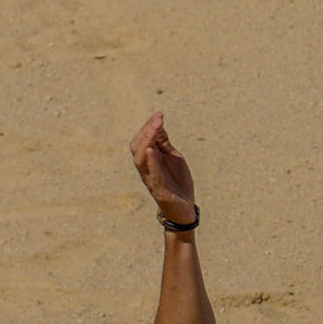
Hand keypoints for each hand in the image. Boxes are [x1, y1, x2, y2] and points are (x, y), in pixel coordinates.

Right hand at [128, 112, 197, 226]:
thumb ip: (164, 143)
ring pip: (141, 159)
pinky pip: (152, 175)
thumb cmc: (177, 182)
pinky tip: (152, 150)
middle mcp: (146, 169)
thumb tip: (159, 123)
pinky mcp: (160, 191)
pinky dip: (152, 162)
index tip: (160, 115)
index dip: (149, 127)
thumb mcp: (173, 158)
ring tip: (155, 129)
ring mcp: (151, 180)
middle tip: (159, 119)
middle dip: (147, 131)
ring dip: (147, 142)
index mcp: (149, 160)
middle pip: (137, 147)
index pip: (143, 140)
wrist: (184, 208)